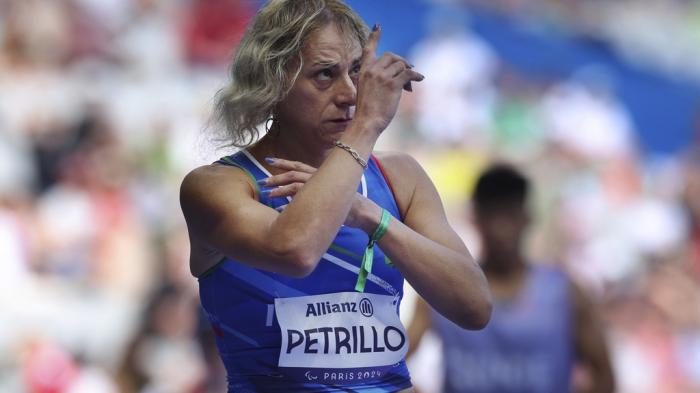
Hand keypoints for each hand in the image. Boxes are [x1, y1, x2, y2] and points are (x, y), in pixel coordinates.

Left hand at [259, 158, 380, 232]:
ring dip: (280, 190)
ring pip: (295, 185)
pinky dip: (288, 206)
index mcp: (319, 174)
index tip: (269, 159)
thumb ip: (314, 190)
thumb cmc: (345, 203)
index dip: (284, 162)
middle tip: (262, 180)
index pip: (298, 165)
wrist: (362, 212)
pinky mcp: (322, 202)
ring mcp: (321, 190)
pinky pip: (301, 202)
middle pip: (294, 173)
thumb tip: (297, 194)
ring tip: (268, 194)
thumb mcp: (328, 192)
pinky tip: (278, 210)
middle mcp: (319, 179)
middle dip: (276, 176)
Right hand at [353, 25, 424, 133]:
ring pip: (401, 65)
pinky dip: (416, 75)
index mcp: (364, 71)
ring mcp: (382, 76)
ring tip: (408, 86)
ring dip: (407, 73)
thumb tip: (401, 76)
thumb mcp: (366, 90)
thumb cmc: (367, 111)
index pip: (368, 49)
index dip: (374, 37)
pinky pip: (408, 74)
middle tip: (407, 71)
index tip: (378, 26)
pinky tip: (420, 79)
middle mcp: (372, 70)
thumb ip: (377, 79)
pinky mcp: (392, 84)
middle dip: (401, 61)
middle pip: (391, 56)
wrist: (366, 122)